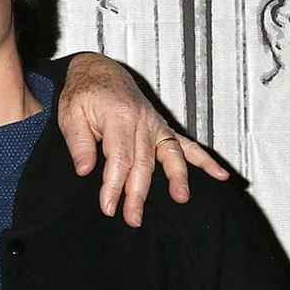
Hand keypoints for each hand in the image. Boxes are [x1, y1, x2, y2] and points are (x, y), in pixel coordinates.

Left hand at [59, 54, 228, 227]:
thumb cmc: (82, 93)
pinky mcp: (162, 127)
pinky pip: (186, 145)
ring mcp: (155, 124)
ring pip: (170, 155)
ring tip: (181, 199)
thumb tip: (85, 171)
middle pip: (144, 163)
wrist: (97, 70)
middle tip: (132, 218)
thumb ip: (79, 143)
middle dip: (138, 193)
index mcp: (118, 117)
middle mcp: (142, 121)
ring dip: (177, 178)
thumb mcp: (70, 115)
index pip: (119, 159)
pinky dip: (204, 160)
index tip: (108, 207)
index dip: (114, 186)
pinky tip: (219, 176)